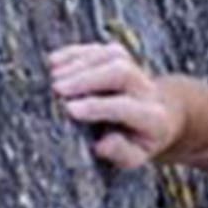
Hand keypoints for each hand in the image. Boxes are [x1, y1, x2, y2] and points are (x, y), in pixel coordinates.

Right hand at [47, 41, 183, 167]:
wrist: (155, 123)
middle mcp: (148, 90)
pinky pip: (100, 49)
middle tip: (57, 90)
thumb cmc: (135, 145)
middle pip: (121, 72)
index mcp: (153, 118)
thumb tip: (101, 144)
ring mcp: (136, 70)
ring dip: (78, 63)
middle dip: (86, 79)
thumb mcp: (133, 159)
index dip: (96, 107)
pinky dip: (75, 53)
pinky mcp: (121, 57)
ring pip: (111, 55)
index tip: (69, 110)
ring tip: (53, 77)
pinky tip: (54, 62)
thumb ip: (120, 153)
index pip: (125, 107)